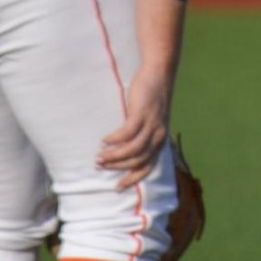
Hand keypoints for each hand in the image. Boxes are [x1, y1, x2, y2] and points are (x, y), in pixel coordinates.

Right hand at [96, 68, 171, 190]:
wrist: (159, 73)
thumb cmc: (152, 97)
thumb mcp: (152, 121)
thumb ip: (143, 135)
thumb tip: (125, 149)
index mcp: (160, 140)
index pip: (147, 167)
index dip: (133, 179)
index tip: (118, 187)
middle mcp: (158, 136)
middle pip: (137, 161)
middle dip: (117, 167)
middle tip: (100, 166)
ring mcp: (151, 125)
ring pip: (131, 150)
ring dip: (113, 157)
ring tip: (99, 156)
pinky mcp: (141, 114)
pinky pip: (126, 134)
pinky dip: (114, 140)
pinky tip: (104, 140)